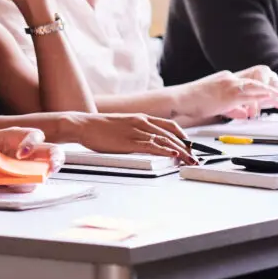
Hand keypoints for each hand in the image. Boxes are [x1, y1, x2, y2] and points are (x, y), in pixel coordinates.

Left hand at [0, 127, 59, 184]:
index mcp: (18, 136)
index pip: (35, 135)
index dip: (32, 143)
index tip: (20, 154)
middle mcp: (28, 151)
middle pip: (53, 153)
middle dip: (56, 159)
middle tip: (50, 168)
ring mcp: (26, 168)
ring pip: (42, 173)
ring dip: (32, 178)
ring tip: (11, 181)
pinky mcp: (21, 182)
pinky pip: (27, 187)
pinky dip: (18, 187)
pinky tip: (4, 184)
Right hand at [64, 113, 193, 162]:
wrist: (83, 125)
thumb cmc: (98, 128)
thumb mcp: (122, 125)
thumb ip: (135, 131)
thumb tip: (145, 141)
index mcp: (141, 118)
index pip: (170, 126)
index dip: (183, 137)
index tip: (190, 147)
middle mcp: (142, 122)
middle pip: (171, 135)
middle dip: (186, 147)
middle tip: (195, 158)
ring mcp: (136, 131)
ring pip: (165, 141)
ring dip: (181, 152)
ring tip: (190, 161)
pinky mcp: (129, 142)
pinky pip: (152, 146)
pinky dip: (165, 151)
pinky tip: (174, 156)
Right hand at [179, 69, 277, 121]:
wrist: (177, 101)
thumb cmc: (193, 105)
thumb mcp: (218, 106)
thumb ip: (235, 107)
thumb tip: (248, 112)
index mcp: (232, 80)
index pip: (261, 78)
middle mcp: (234, 77)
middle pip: (266, 75)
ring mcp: (231, 82)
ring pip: (263, 79)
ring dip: (277, 92)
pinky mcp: (228, 90)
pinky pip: (253, 88)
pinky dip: (268, 92)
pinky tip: (276, 98)